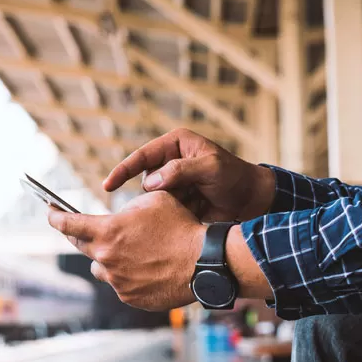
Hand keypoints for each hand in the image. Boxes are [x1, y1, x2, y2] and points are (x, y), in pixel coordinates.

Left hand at [47, 192, 205, 310]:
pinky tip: (147, 270)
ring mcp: (117, 281)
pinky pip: (120, 285)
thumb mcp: (155, 201)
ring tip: (128, 254)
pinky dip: (128, 277)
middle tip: (84, 231)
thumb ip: (130, 206)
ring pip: (101, 269)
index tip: (50, 213)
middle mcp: (106, 258)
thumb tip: (123, 214)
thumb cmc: (181, 227)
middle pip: (80, 246)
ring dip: (106, 260)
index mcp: (107, 231)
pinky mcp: (130, 297)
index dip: (55, 216)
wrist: (202, 263)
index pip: (68, 224)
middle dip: (80, 236)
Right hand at [102, 128, 275, 222]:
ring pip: (155, 199)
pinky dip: (171, 216)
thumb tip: (151, 182)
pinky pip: (165, 210)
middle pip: (147, 180)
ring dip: (165, 207)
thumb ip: (181, 170)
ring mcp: (175, 183)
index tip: (108, 186)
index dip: (123, 171)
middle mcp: (171, 161)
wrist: (253, 200)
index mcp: (176, 145)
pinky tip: (189, 216)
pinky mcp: (180, 201)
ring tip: (191, 207)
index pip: (142, 156)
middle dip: (155, 195)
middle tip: (178, 202)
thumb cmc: (235, 178)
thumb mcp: (212, 168)